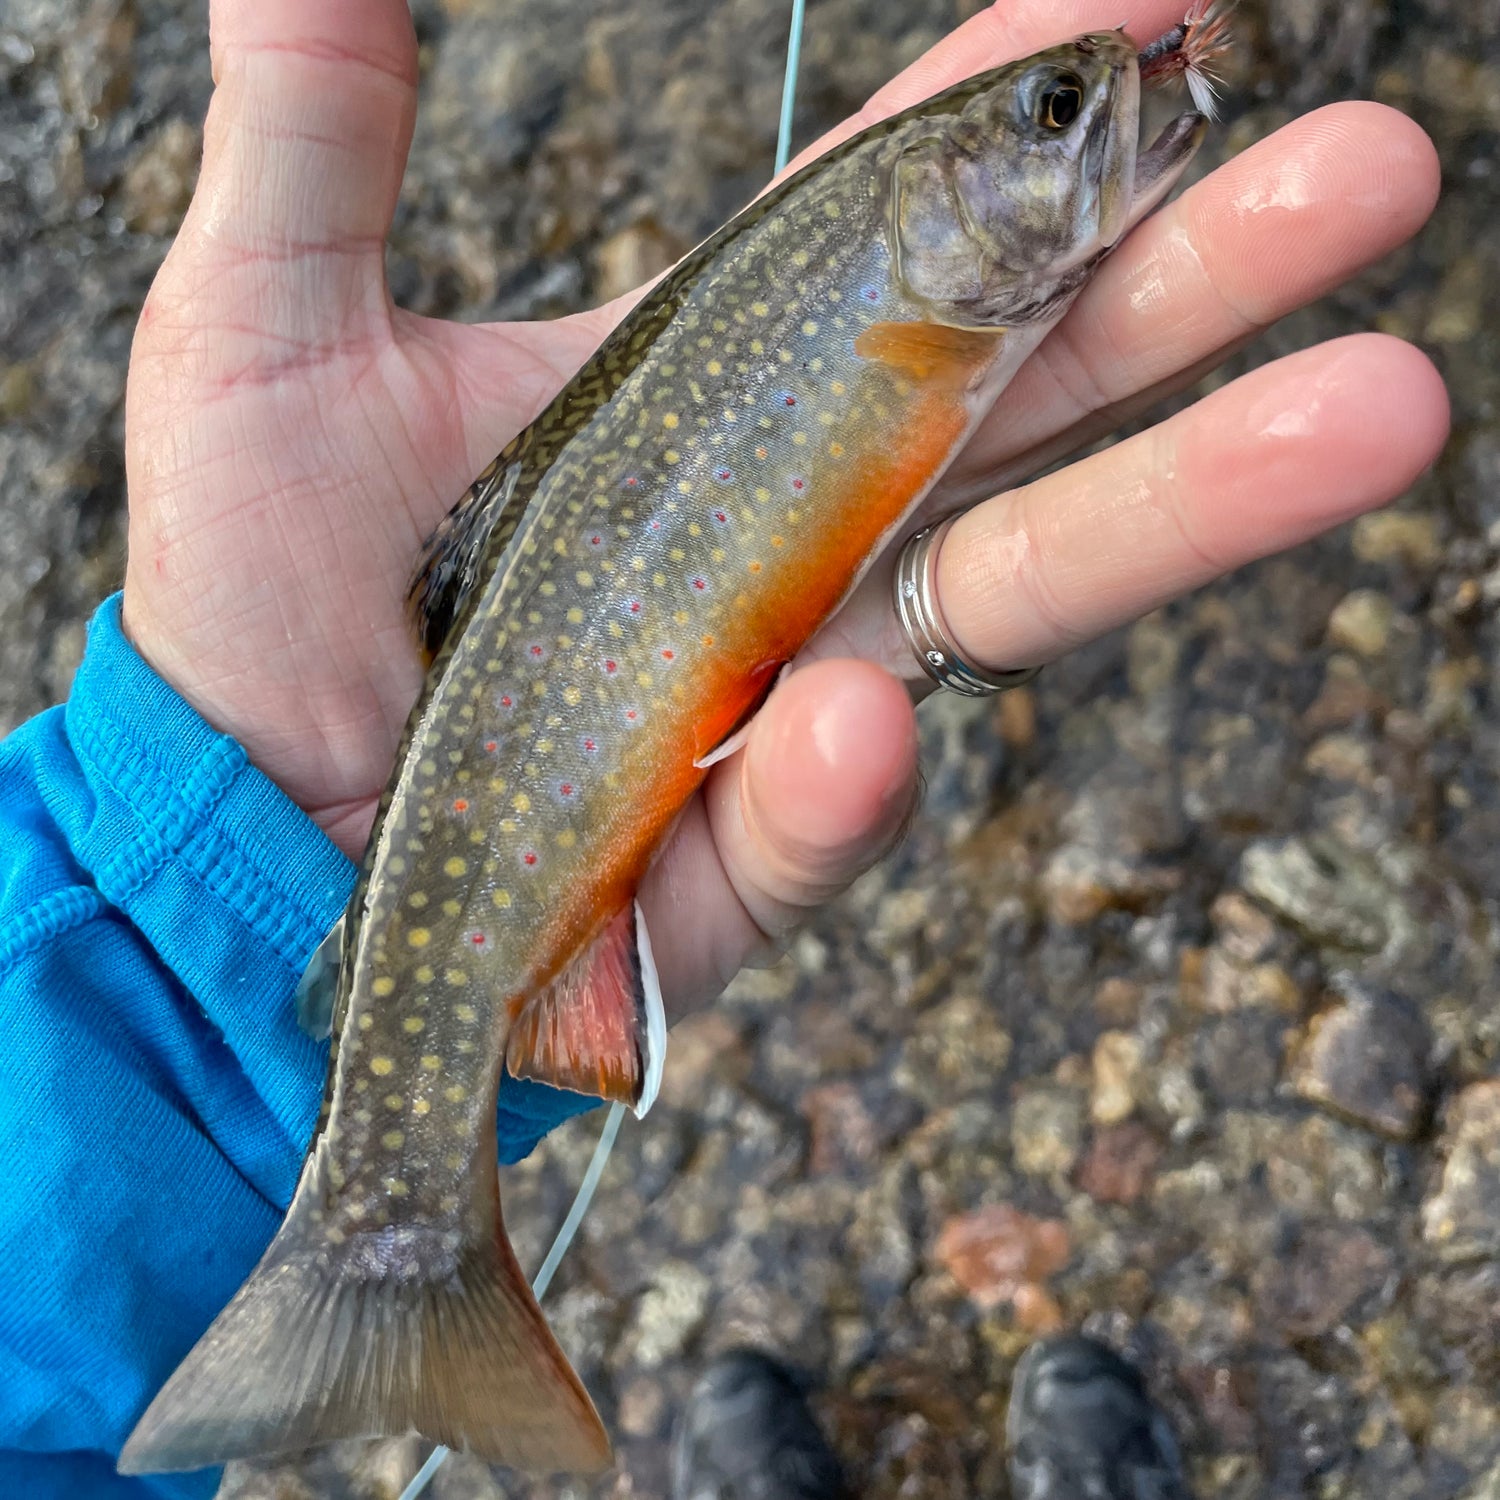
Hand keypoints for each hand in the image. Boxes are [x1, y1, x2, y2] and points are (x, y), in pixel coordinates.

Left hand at [122, 0, 1447, 1022]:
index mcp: (712, 380)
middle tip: (1373, 170)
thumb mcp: (268, 329)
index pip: (893, 225)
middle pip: (1026, 388)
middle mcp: (797, 517)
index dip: (1014, 112)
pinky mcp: (746, 844)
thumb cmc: (256, 582)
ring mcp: (795, 680)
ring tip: (1370, 412)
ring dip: (1175, 507)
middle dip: (1195, 280)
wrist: (241, 811)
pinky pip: (824, 809)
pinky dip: (848, 773)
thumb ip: (322, 134)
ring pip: (1013, 593)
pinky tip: (854, 712)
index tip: (1142, 4)